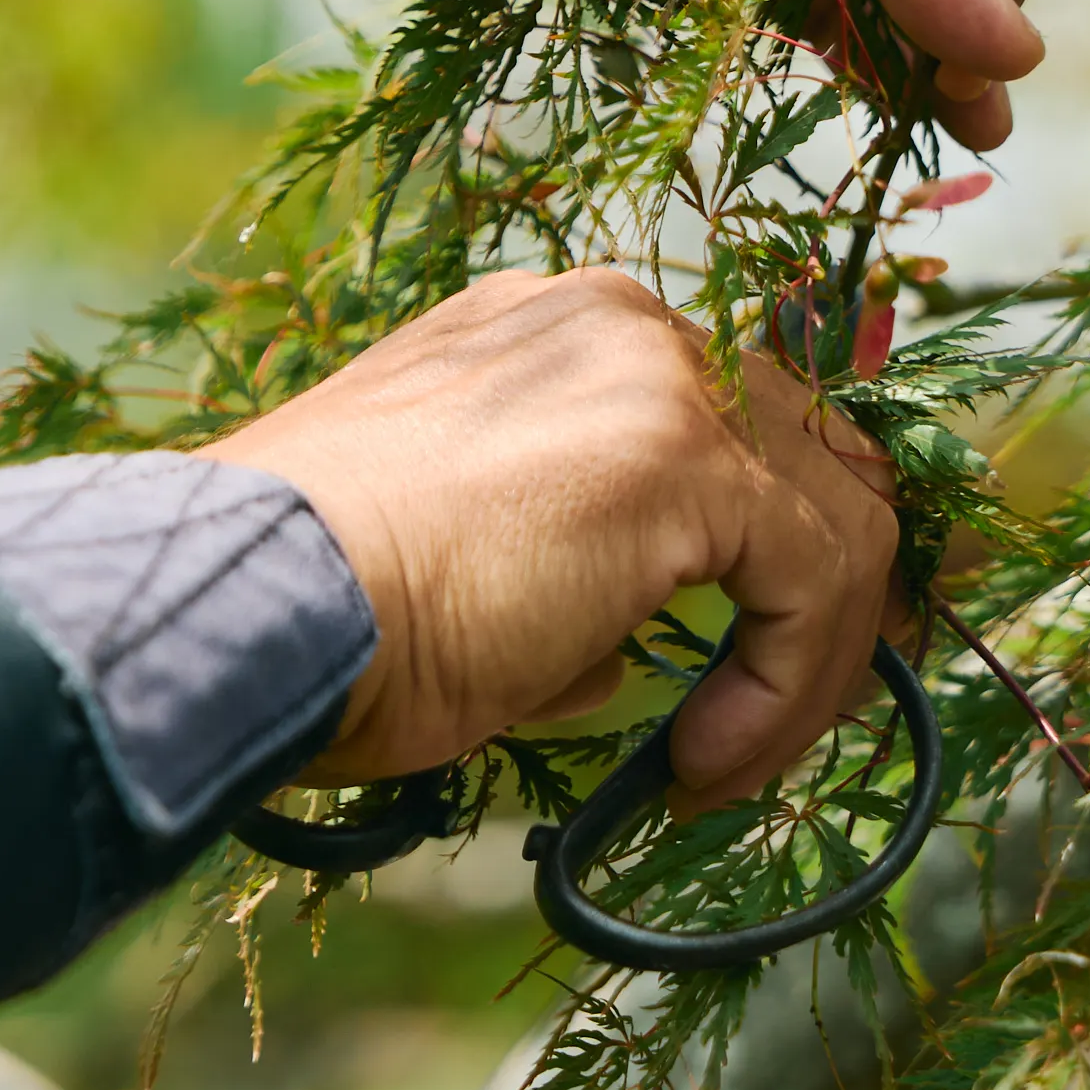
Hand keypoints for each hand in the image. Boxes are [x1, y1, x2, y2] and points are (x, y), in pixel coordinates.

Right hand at [197, 267, 904, 804]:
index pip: (724, 417)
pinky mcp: (688, 459)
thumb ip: (567, 575)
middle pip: (808, 449)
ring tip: (729, 764)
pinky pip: (815, 577)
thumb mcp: (462, 566)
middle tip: (788, 717)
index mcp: (550, 335)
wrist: (254, 601)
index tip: (756, 666)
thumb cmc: (320, 609)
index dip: (768, 546)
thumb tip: (627, 650)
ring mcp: (657, 376)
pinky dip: (788, 686)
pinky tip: (697, 760)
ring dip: (810, 661)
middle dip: (823, 597)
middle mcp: (614, 324)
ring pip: (835, 514)